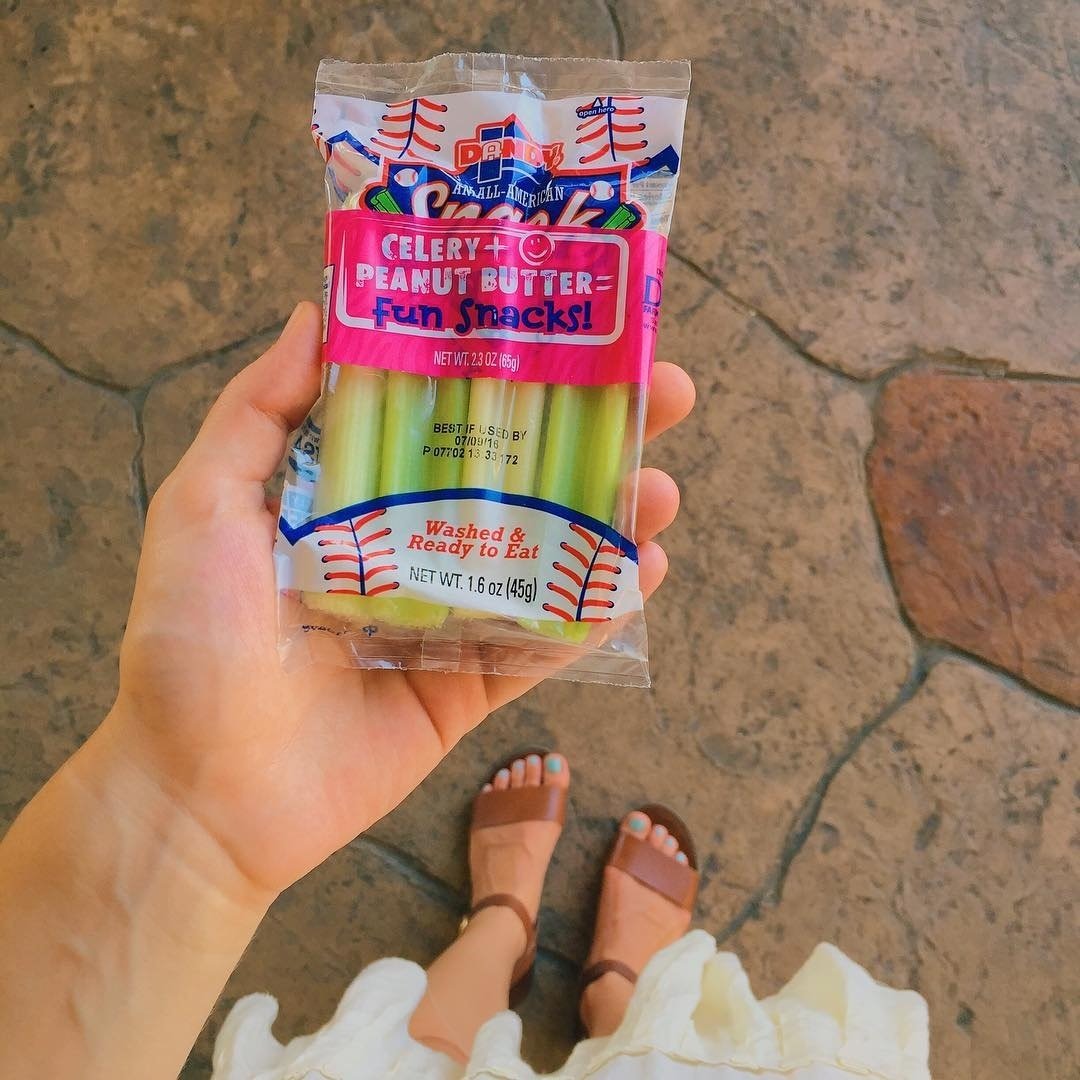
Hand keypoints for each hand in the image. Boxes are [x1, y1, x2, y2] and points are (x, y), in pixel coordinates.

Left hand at [107, 302, 694, 899]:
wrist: (199, 794)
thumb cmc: (189, 643)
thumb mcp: (204, 504)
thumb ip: (257, 411)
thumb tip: (313, 312)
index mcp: (353, 497)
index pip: (447, 416)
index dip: (509, 371)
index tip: (570, 330)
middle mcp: (409, 548)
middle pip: (517, 480)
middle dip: (593, 437)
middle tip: (660, 394)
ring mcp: (445, 620)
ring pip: (545, 558)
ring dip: (611, 520)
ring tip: (662, 486)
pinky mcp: (466, 688)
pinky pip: (543, 645)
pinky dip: (598, 612)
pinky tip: (645, 572)